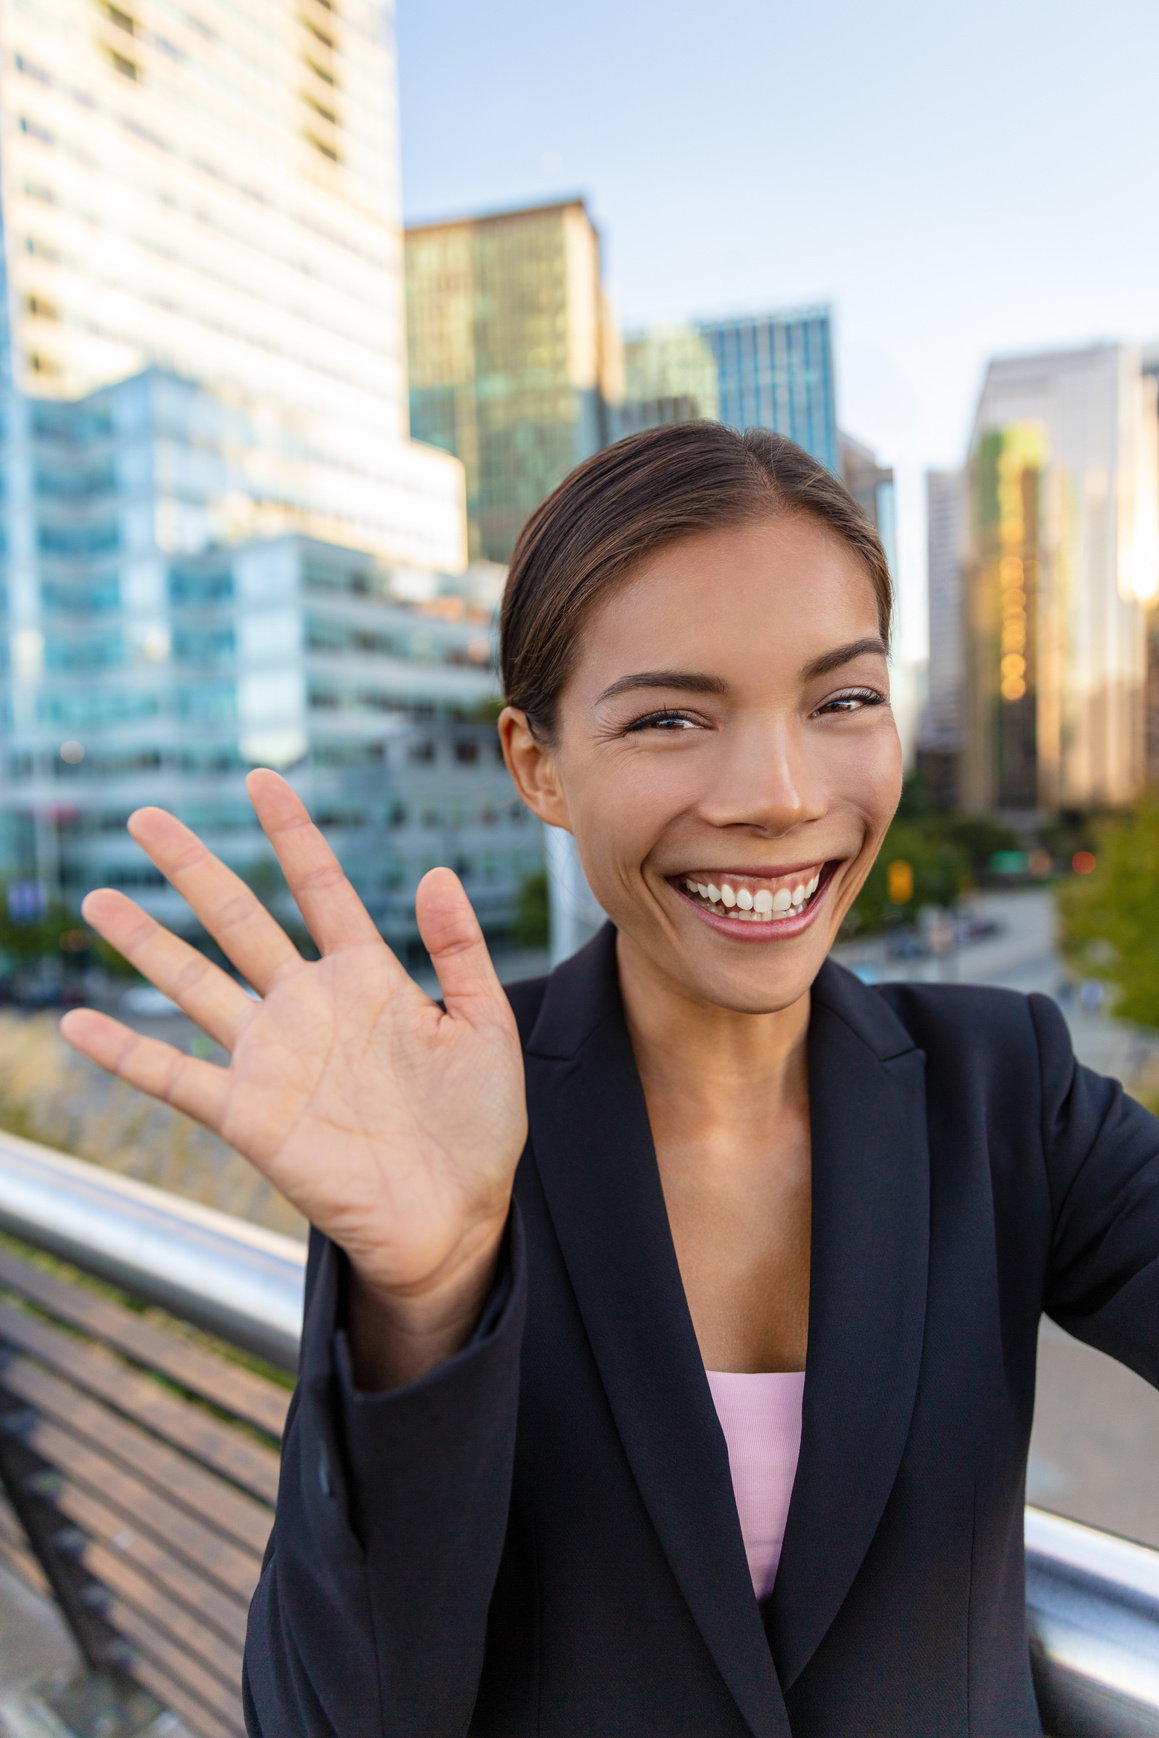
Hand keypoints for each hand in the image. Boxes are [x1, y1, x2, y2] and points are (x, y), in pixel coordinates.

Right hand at [61, 771, 527, 1385]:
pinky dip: (126, 1053)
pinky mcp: (250, 1115)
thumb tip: (436, 870)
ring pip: (195, 983)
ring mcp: (275, 1058)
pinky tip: (81, 1023)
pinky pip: (175, 1076)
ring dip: (145, 943)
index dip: (291, 834)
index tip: (260, 780)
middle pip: (239, 920)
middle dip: (193, 868)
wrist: (456, 1217)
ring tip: (98, 898)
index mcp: (369, 978)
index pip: (320, 888)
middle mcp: (311, 1007)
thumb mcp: (485, 1026)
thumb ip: (459, 949)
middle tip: (146, 817)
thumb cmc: (477, 1124)